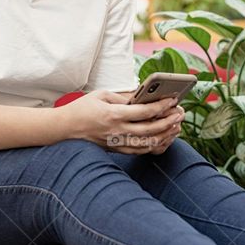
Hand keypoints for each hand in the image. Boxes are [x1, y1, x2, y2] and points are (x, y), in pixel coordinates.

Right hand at [58, 90, 184, 154]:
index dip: (161, 106)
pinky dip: (154, 145)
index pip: (143, 111)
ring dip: (165, 135)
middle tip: (180, 114)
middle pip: (150, 129)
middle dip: (168, 121)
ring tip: (176, 126)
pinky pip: (140, 150)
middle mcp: (117, 131)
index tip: (173, 100)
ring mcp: (117, 143)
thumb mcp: (101, 95)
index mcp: (113, 114)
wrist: (65, 129)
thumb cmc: (82, 108)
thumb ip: (123, 96)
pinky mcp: (116, 150)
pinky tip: (162, 138)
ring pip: (148, 143)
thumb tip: (142, 94)